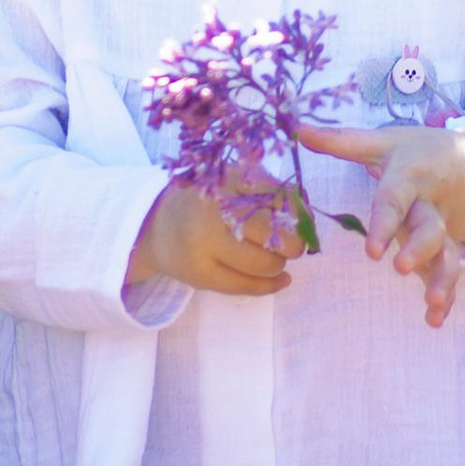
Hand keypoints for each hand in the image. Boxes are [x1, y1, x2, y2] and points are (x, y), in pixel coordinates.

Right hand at [128, 178, 298, 301]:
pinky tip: (281, 279)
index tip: (301, 221)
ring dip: (278, 264)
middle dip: (293, 244)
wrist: (155, 225)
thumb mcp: (235, 182)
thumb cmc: (208, 201)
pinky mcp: (199, 273)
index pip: (280, 198)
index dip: (299, 214)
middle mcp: (213, 209)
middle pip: (275, 234)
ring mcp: (203, 243)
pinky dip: (271, 285)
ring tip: (273, 257)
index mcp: (227, 179)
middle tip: (292, 245)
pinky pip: (247, 286)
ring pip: (265, 264)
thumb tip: (309, 218)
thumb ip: (272, 193)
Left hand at [291, 121, 464, 328]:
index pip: (395, 199)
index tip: (372, 251)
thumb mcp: (383, 141)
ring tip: (433, 303)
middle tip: (402, 269)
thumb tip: (298, 130)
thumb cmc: (415, 150)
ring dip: (442, 278)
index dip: (384, 224)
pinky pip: (450, 272)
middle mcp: (429, 205)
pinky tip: (435, 320)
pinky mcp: (448, 248)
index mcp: (410, 176)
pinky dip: (448, 297)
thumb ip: (342, 141)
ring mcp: (443, 229)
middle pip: (431, 228)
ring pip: (448, 254)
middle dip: (420, 249)